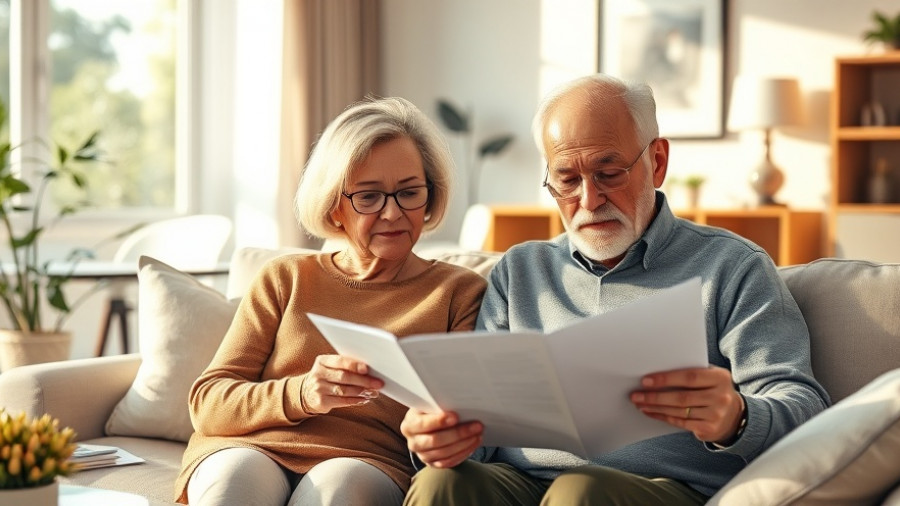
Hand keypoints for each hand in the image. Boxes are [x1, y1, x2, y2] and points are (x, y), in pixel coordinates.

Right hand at [300, 354, 383, 413]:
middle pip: (344, 377)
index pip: (340, 361)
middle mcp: (318, 374)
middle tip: (378, 383)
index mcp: (322, 361)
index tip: (367, 368)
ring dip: (362, 392)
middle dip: (363, 380)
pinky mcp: (321, 401)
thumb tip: (370, 370)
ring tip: (374, 392)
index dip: (354, 365)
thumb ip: (346, 366)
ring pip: (344, 390)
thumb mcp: (330, 367)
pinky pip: (342, 401)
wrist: (305, 393)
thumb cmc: (326, 377)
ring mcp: (318, 388)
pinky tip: (365, 399)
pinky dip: (356, 400)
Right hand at [401, 409, 482, 467]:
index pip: (422, 424)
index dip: (439, 421)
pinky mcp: (433, 464)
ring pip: (444, 453)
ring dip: (465, 444)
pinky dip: (463, 453)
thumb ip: (438, 406)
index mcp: (409, 424)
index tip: (456, 416)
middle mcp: (413, 442)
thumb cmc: (431, 412)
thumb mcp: (429, 406)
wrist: (428, 426)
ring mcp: (422, 455)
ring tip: (478, 434)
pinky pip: (449, 462)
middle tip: (477, 426)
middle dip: (458, 433)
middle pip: (435, 441)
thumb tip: (458, 404)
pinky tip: (473, 444)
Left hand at [630, 365, 744, 443]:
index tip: (645, 380)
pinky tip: (651, 412)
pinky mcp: (709, 429)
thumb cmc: (714, 390)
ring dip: (656, 407)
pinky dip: (663, 417)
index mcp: (720, 378)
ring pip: (679, 411)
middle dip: (655, 396)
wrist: (735, 416)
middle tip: (636, 394)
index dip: (666, 378)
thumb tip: (657, 373)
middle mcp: (721, 397)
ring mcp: (716, 415)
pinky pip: (680, 422)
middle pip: (682, 397)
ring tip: (639, 403)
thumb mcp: (710, 377)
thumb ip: (691, 372)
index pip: (689, 376)